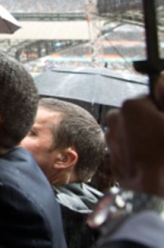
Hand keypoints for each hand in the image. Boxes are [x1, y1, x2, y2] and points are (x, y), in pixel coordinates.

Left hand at [105, 74, 163, 197]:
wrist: (151, 192)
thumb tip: (159, 77)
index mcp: (131, 106)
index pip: (153, 98)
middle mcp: (115, 118)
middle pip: (143, 114)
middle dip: (156, 124)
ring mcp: (112, 138)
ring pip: (136, 131)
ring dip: (147, 137)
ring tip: (158, 154)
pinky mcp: (112, 155)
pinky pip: (129, 146)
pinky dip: (139, 151)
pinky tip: (150, 162)